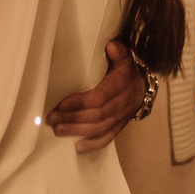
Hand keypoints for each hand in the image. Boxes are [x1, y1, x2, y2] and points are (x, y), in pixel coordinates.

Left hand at [48, 37, 142, 152]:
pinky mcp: (119, 127)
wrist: (143, 87)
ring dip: (77, 132)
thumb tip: (111, 45)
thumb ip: (119, 52)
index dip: (78, 103)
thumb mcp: (125, 58)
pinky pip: (107, 138)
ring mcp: (120, 118)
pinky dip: (93, 145)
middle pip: (95, 116)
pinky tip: (77, 148)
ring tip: (57, 131)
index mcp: (120, 87)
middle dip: (72, 119)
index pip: (98, 98)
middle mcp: (121, 105)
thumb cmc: (126, 71)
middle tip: (51, 119)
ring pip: (99, 129)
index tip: (59, 105)